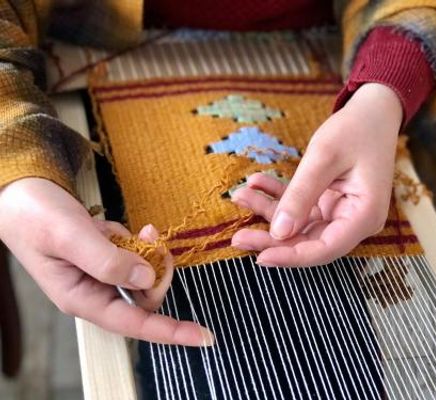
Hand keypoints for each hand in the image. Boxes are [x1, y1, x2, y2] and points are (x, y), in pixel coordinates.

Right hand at [0, 178, 212, 345]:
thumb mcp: (70, 237)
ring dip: (144, 250)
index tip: (204, 336)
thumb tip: (146, 279)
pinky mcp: (105, 258)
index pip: (135, 323)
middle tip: (151, 237)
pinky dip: (134, 240)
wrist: (21, 194)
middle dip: (158, 268)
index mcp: (81, 298)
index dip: (171, 331)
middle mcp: (94, 291)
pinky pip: (134, 254)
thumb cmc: (36, 216)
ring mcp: (100, 275)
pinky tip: (113, 228)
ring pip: (144, 274)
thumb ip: (108, 260)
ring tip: (127, 229)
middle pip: (147, 295)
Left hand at [231, 83, 402, 266]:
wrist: (372, 112)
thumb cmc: (356, 130)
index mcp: (364, 215)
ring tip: (241, 195)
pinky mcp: (329, 202)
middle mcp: (354, 220)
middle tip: (238, 236)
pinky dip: (278, 195)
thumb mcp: (324, 158)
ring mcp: (340, 212)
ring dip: (269, 211)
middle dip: (271, 238)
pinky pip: (299, 207)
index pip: (325, 249)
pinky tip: (257, 182)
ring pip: (298, 225)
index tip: (259, 256)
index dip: (291, 256)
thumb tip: (277, 232)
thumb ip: (300, 195)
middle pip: (308, 241)